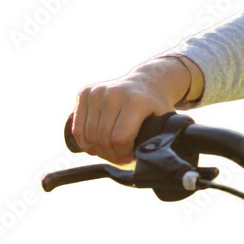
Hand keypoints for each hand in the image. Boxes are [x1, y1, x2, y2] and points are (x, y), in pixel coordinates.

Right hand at [72, 57, 199, 164]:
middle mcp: (114, 93)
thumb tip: (156, 163)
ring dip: (97, 150)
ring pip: (88, 136)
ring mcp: (97, 91)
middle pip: (103, 139)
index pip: (120, 139)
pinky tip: (96, 145)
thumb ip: (162, 140)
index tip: (131, 157)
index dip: (124, 154)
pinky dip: (85, 142)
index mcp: (135, 100)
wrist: (147, 80)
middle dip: (111, 155)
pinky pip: (77, 128)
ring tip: (110, 151)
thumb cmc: (155, 106)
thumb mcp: (165, 120)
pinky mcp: (85, 92)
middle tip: (120, 157)